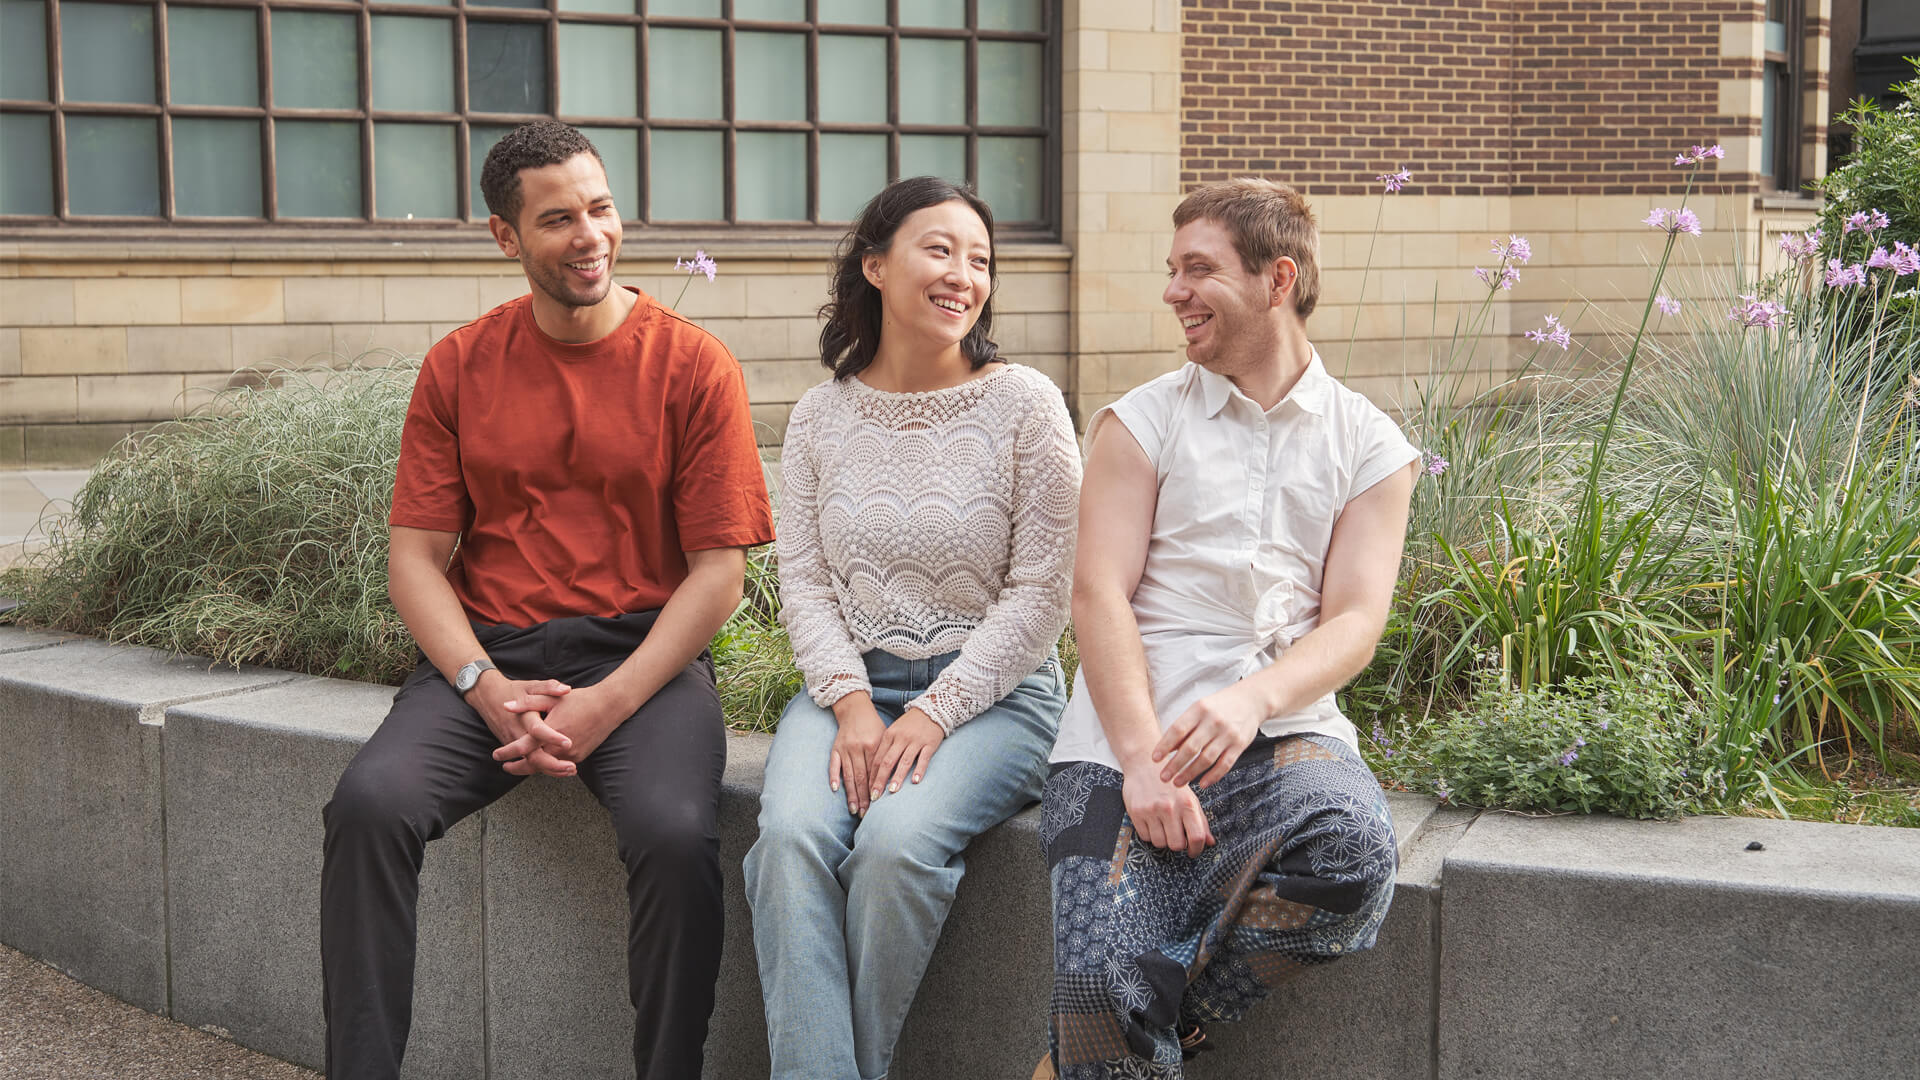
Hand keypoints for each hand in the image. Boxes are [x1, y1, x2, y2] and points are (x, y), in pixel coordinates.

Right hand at [467, 671, 574, 777]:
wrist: (488, 696)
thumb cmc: (514, 690)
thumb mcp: (531, 685)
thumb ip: (549, 687)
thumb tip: (566, 689)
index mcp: (525, 717)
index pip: (538, 731)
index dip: (553, 737)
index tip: (569, 743)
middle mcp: (518, 734)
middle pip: (533, 756)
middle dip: (553, 765)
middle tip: (572, 767)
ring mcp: (514, 743)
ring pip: (530, 763)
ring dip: (550, 769)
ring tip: (571, 771)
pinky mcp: (512, 747)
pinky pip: (527, 761)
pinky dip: (542, 767)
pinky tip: (559, 769)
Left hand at [500, 682, 630, 776]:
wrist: (608, 706)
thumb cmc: (579, 700)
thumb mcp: (551, 698)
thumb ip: (527, 703)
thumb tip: (506, 706)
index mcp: (550, 732)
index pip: (523, 747)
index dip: (507, 753)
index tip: (497, 755)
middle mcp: (560, 748)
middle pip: (533, 764)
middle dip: (517, 768)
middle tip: (506, 767)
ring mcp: (571, 755)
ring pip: (546, 767)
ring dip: (532, 768)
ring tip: (520, 766)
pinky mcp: (579, 757)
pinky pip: (558, 765)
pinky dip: (547, 765)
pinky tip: (541, 761)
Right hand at [830, 694, 885, 815]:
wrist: (855, 709)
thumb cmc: (874, 726)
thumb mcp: (885, 737)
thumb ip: (887, 756)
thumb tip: (892, 779)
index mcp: (872, 745)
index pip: (874, 773)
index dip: (875, 790)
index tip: (877, 806)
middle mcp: (857, 748)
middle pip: (861, 778)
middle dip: (863, 798)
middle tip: (865, 815)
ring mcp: (845, 749)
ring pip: (848, 775)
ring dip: (851, 794)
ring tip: (854, 810)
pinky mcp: (835, 748)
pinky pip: (833, 765)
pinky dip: (834, 777)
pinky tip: (835, 790)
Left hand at [870, 708, 944, 801]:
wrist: (932, 709)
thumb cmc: (909, 725)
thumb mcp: (894, 732)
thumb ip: (886, 749)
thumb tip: (876, 772)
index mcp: (889, 735)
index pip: (877, 758)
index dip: (871, 776)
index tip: (867, 790)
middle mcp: (901, 738)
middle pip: (888, 762)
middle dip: (880, 780)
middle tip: (875, 796)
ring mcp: (915, 741)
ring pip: (904, 761)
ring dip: (898, 777)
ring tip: (892, 791)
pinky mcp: (929, 743)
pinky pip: (924, 758)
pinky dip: (919, 770)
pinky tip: (915, 781)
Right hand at [1121, 766, 1213, 856]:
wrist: (1144, 764)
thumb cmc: (1170, 783)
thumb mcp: (1190, 798)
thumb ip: (1201, 820)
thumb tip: (1210, 842)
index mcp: (1187, 803)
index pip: (1197, 837)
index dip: (1196, 849)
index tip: (1194, 852)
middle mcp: (1169, 807)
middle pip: (1177, 844)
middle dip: (1178, 845)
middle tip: (1177, 837)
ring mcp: (1151, 810)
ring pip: (1160, 843)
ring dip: (1163, 839)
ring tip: (1163, 826)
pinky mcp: (1136, 812)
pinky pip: (1145, 837)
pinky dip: (1150, 834)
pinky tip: (1152, 822)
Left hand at [1153, 682, 1267, 788]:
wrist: (1250, 701)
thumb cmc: (1218, 706)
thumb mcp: (1198, 709)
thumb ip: (1183, 727)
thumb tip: (1165, 749)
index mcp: (1199, 709)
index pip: (1178, 729)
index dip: (1165, 746)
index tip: (1155, 759)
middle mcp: (1213, 722)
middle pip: (1191, 748)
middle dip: (1175, 765)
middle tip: (1164, 777)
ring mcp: (1228, 734)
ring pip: (1206, 759)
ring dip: (1190, 773)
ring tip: (1177, 783)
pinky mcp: (1240, 745)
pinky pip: (1225, 764)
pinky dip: (1213, 776)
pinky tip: (1202, 784)